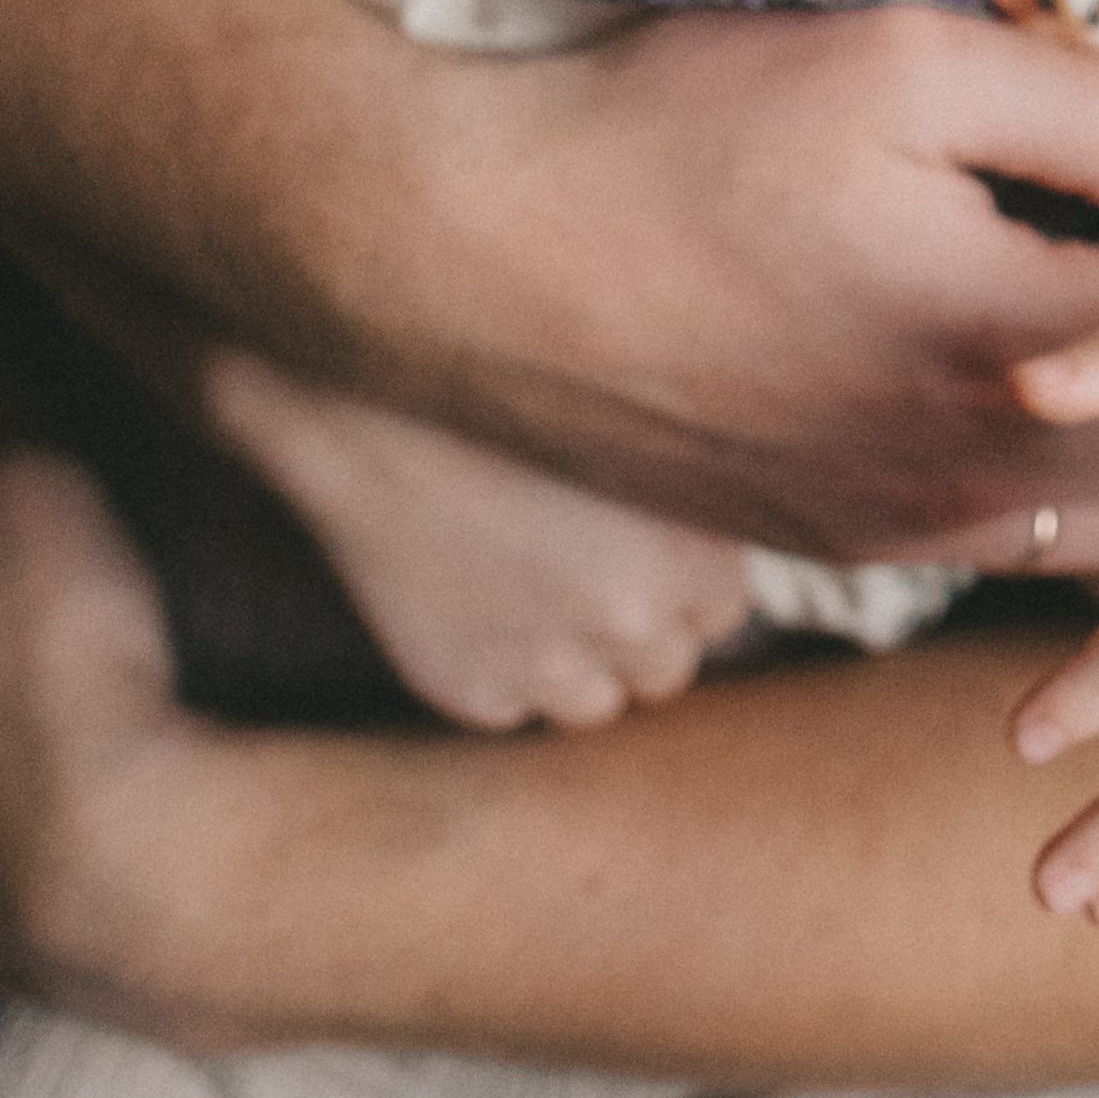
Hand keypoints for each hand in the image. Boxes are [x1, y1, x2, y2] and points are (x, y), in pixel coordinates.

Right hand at [199, 350, 755, 728]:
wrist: (359, 405)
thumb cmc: (497, 390)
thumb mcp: (624, 417)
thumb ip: (687, 475)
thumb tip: (738, 511)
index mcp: (689, 548)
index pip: (721, 610)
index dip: (677, 579)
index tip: (637, 545)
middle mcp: (632, 618)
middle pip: (665, 666)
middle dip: (632, 627)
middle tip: (578, 564)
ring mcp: (547, 664)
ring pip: (593, 704)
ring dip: (573, 662)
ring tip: (522, 581)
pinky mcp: (470, 689)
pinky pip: (509, 707)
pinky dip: (496, 669)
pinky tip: (464, 595)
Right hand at [386, 4, 1098, 557]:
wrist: (475, 262)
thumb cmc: (681, 135)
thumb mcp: (896, 61)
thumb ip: (1094, 111)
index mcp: (1016, 339)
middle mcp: (980, 468)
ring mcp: (907, 528)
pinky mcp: (840, 548)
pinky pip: (1016, 548)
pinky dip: (1066, 490)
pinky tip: (1033, 393)